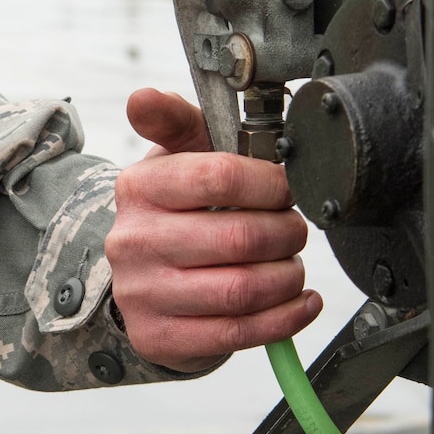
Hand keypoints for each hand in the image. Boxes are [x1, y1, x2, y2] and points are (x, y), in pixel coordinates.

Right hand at [105, 88, 320, 370]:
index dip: (270, 183)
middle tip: (295, 229)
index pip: (220, 178)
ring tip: (292, 265)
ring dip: (287, 277)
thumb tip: (142, 97)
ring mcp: (143, 294)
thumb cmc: (176, 208)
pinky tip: (299, 302)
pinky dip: (285, 319)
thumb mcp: (176, 157)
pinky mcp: (159, 336)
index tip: (287, 187)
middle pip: (240, 239)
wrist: (144, 275)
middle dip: (287, 233)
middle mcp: (134, 242)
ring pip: (243, 290)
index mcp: (139, 188)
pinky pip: (238, 334)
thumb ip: (173, 119)